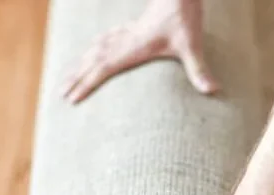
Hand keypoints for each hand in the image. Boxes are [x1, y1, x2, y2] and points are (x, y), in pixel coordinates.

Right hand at [62, 0, 219, 103]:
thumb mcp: (193, 45)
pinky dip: (91, 50)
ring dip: (78, 64)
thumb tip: (213, 90)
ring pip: (94, 50)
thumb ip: (199, 69)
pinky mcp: (130, 29)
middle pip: (92, 61)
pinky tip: (88, 54)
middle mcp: (124, 41)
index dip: (86, 83)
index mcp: (133, 48)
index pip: (103, 69)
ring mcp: (125, 34)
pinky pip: (103, 41)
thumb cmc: (185, 17)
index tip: (72, 98)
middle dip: (75, 78)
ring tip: (65, 77)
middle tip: (59, 94)